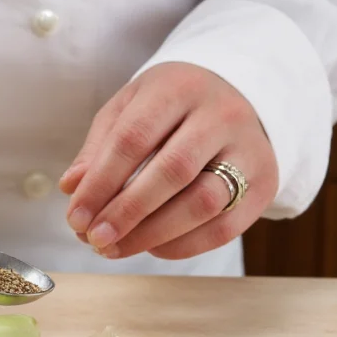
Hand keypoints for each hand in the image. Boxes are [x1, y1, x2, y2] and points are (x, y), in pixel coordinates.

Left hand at [59, 62, 278, 259]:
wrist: (238, 98)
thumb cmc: (168, 108)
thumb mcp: (129, 110)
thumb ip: (98, 148)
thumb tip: (71, 187)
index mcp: (178, 87)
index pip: (133, 139)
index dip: (100, 183)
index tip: (75, 217)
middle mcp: (220, 114)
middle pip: (171, 171)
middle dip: (126, 212)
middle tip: (93, 239)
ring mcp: (249, 149)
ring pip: (202, 202)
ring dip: (152, 234)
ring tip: (115, 248)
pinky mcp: (264, 184)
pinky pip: (224, 227)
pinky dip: (182, 246)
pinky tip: (151, 248)